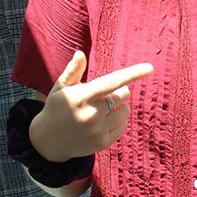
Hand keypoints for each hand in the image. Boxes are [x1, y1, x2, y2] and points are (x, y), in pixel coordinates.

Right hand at [29, 50, 152, 161]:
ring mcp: (97, 130)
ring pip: (125, 110)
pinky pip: (123, 125)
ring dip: (119, 106)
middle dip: (117, 91)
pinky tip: (103, 122)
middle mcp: (91, 114)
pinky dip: (118, 120)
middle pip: (123, 94)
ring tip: (102, 109)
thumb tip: (80, 53)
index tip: (150, 68)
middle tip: (102, 95)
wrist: (46, 142)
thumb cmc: (56, 108)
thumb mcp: (60, 88)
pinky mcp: (102, 143)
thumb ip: (72, 71)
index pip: (112, 82)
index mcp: (81, 97)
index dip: (132, 74)